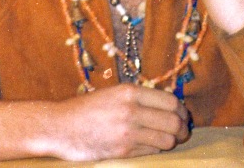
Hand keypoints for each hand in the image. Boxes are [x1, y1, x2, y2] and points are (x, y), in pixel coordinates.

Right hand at [51, 84, 189, 160]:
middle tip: (183, 132)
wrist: (60, 126)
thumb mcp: (113, 93)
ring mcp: (127, 132)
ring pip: (167, 139)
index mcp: (130, 92)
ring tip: (170, 140)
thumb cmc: (86, 109)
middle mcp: (131, 110)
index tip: (184, 115)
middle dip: (183, 128)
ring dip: (172, 141)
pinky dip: (156, 149)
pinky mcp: (123, 151)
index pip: (171, 101)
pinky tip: (152, 146)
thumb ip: (138, 98)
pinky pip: (151, 151)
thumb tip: (169, 105)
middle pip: (173, 121)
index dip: (182, 110)